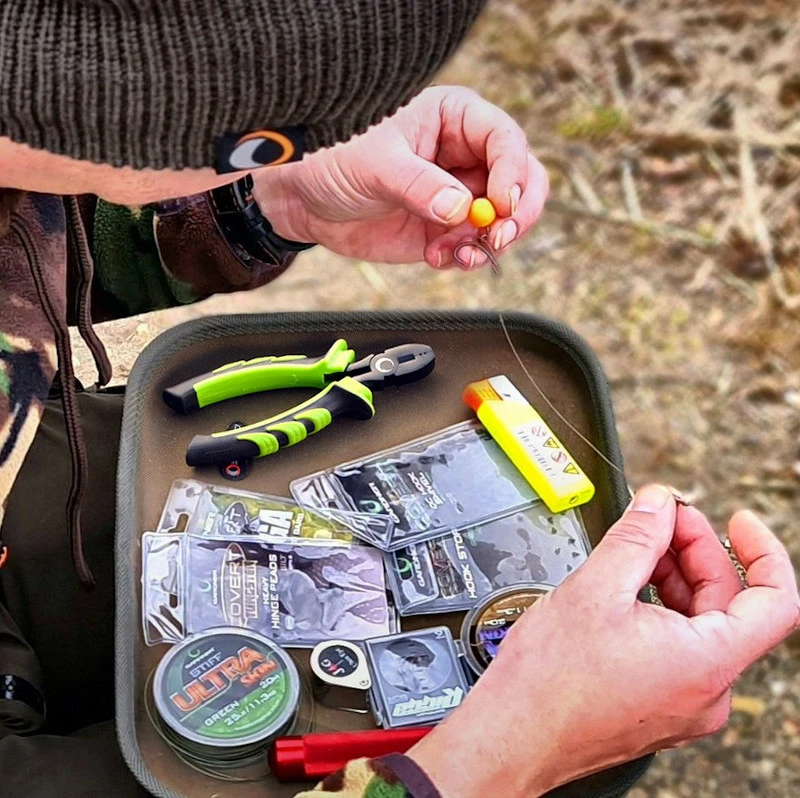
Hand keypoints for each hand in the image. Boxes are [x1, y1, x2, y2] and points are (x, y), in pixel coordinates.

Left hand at [252, 86, 547, 268]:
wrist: (306, 198)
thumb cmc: (336, 156)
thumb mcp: (376, 164)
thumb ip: (420, 185)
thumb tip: (461, 208)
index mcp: (455, 119)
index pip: (506, 140)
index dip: (512, 173)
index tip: (500, 205)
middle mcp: (465, 156)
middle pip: (522, 181)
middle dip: (517, 214)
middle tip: (497, 237)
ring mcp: (458, 195)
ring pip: (503, 220)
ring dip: (489, 242)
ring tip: (458, 254)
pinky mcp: (445, 229)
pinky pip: (474, 247)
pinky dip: (465, 258)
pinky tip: (439, 257)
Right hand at [409, 485, 799, 797]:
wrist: (513, 735)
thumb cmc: (549, 681)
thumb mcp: (595, 588)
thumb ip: (637, 537)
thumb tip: (658, 505)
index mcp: (706, 662)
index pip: (776, 601)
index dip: (763, 551)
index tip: (738, 522)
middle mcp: (707, 691)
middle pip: (729, 606)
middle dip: (697, 553)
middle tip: (663, 519)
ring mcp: (684, 703)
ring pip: (701, 625)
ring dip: (676, 578)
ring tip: (638, 549)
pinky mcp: (659, 706)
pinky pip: (679, 646)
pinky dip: (662, 607)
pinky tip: (629, 585)